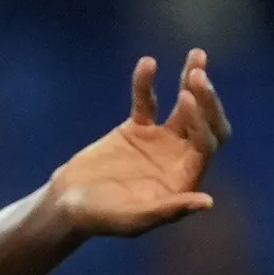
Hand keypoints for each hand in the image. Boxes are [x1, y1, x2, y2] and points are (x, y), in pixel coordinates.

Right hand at [46, 50, 228, 237]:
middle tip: (195, 75)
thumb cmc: (98, 219)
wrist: (66, 204)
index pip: (206, 144)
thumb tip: (207, 201)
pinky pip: (148, 100)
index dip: (201, 120)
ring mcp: (160, 142)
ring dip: (191, 82)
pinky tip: (147, 62)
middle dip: (206, 100)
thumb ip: (168, 211)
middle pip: (204, 123)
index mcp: (183, 181)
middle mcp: (178, 159)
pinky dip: (147, 83)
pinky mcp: (138, 128)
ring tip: (197, 55)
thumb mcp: (132, 219)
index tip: (184, 97)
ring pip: (185, 106)